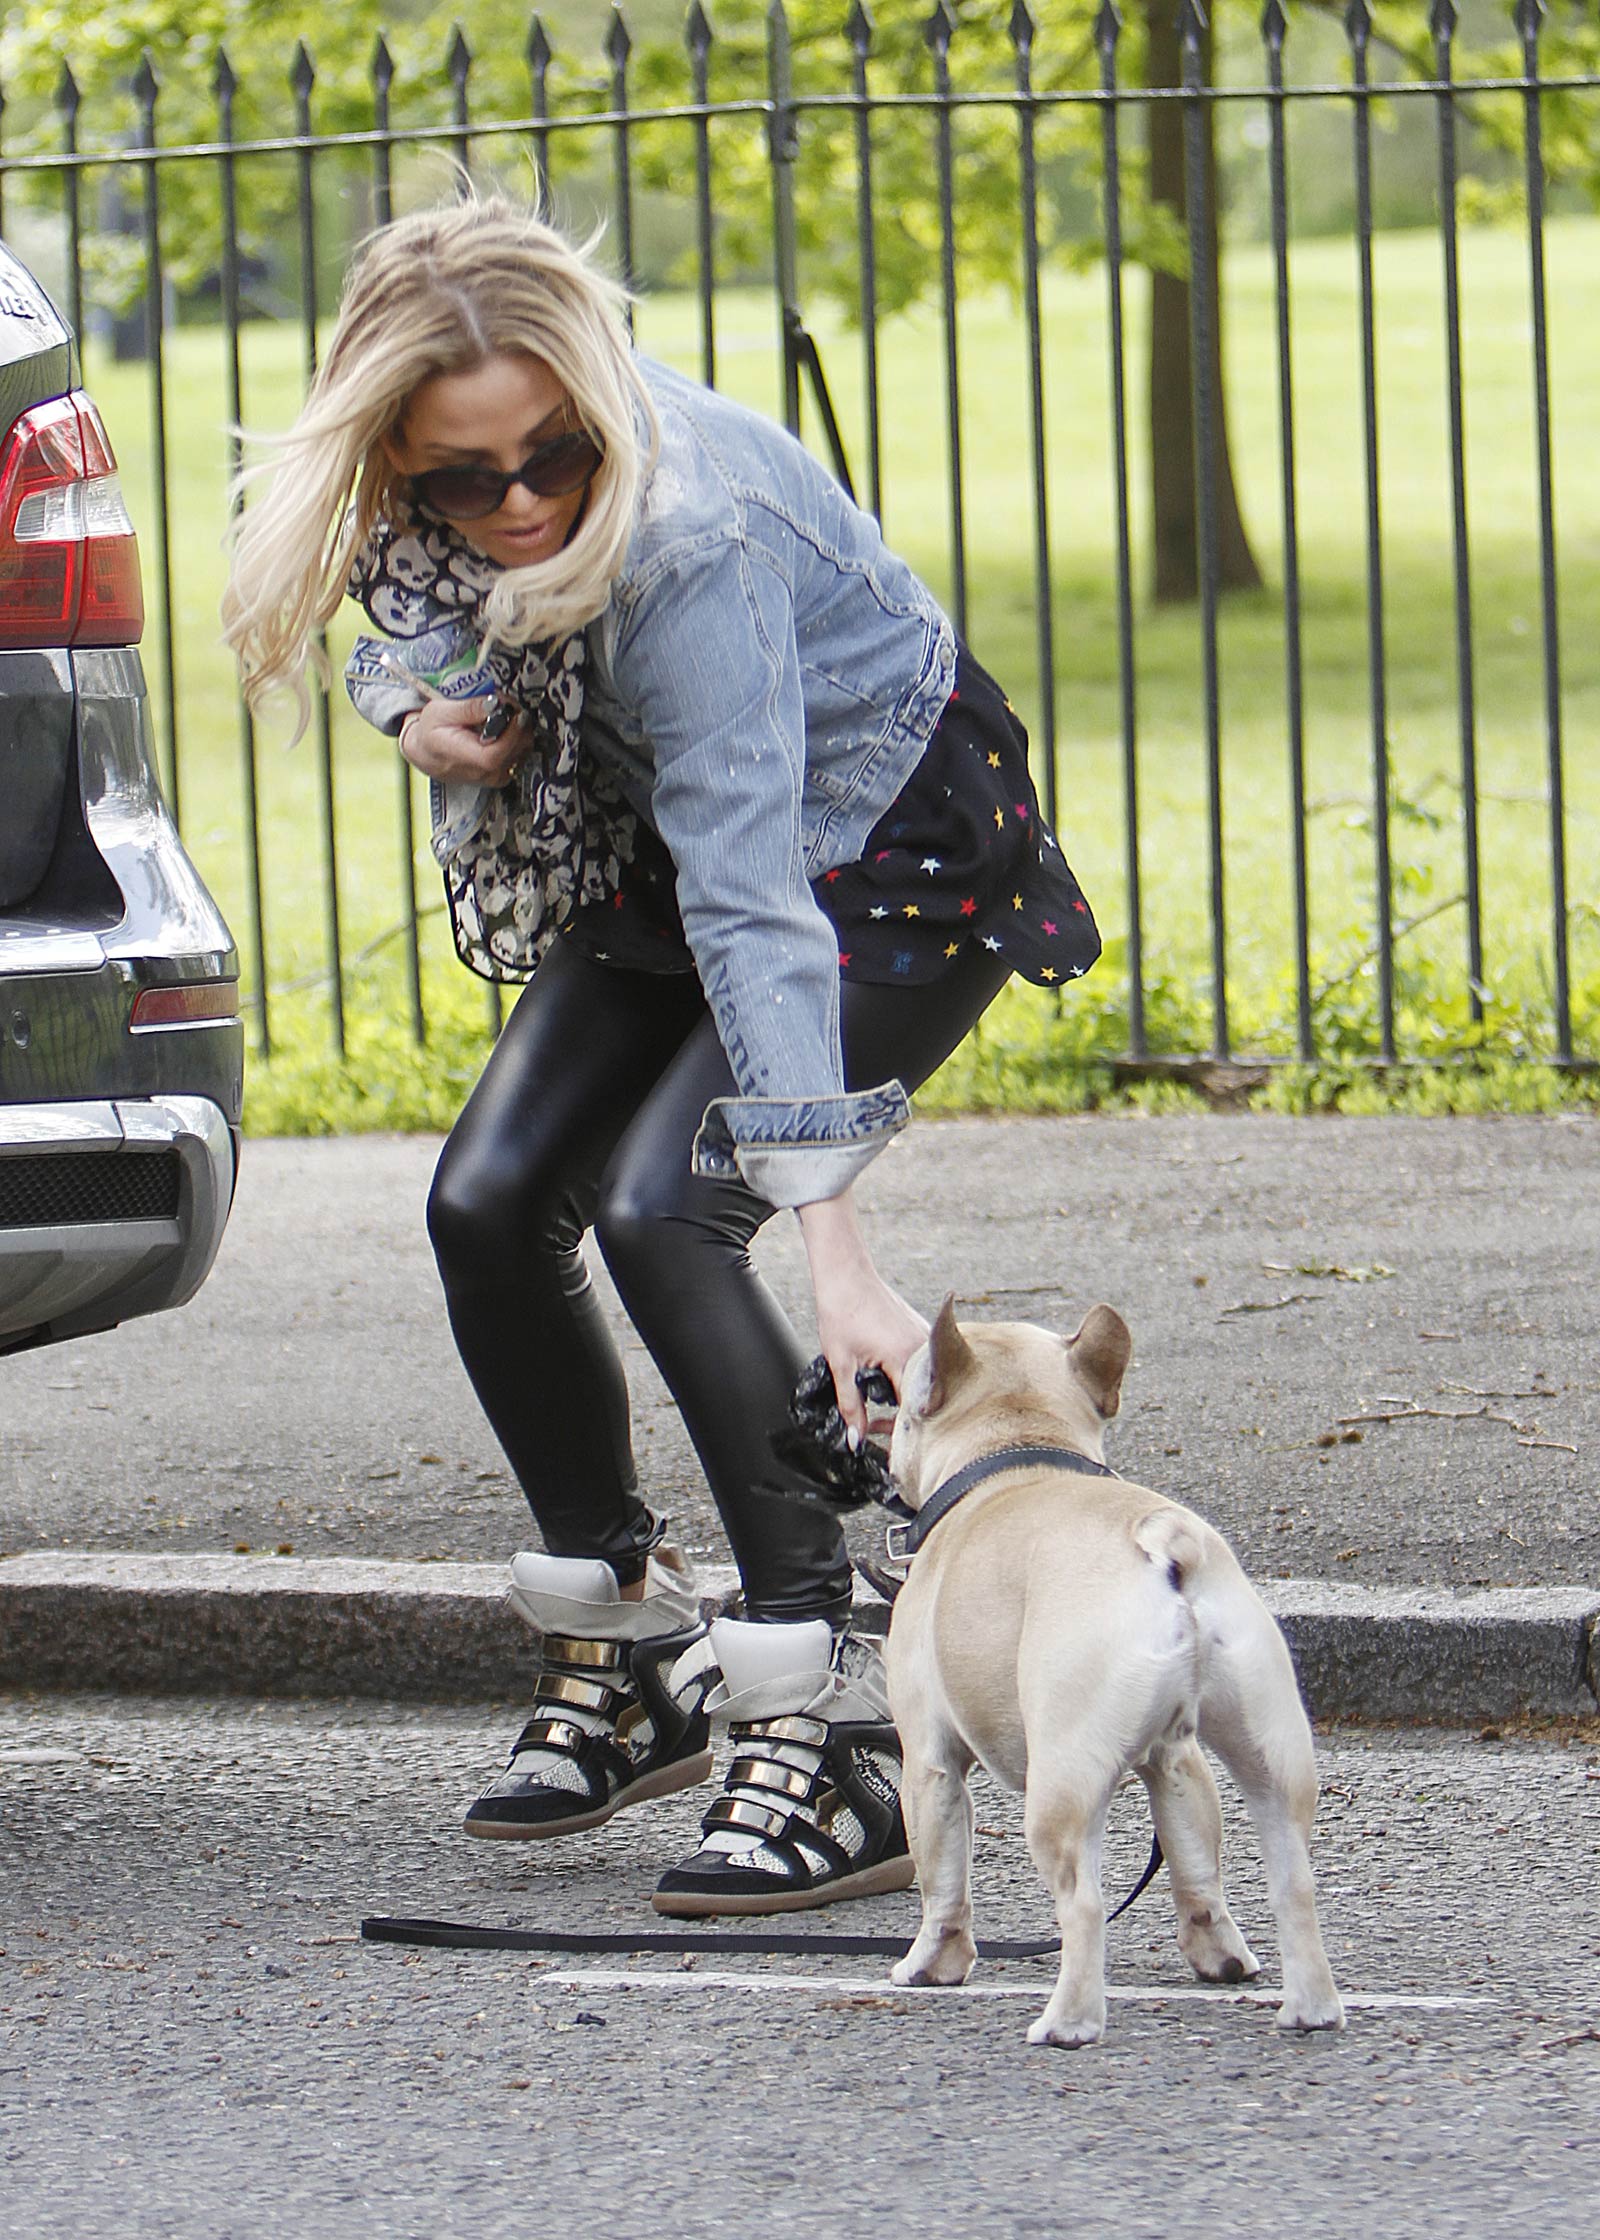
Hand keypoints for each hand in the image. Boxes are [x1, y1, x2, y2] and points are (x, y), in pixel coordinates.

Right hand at [397, 696, 529, 788]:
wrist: (425, 753)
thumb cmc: (429, 733)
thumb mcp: (440, 712)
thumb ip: (469, 708)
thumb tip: (493, 704)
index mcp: (464, 759)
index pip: (497, 753)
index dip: (511, 732)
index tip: (515, 712)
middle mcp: (482, 773)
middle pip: (515, 750)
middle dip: (518, 724)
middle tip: (508, 705)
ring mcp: (492, 777)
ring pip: (521, 753)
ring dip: (520, 730)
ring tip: (503, 715)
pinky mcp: (499, 775)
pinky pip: (519, 756)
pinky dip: (517, 740)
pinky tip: (505, 730)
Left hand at [796, 1188, 928, 1446]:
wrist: (845, 1274)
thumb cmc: (841, 1312)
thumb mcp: (840, 1364)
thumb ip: (851, 1406)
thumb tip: (855, 1440)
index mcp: (906, 1358)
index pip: (913, 1410)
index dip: (897, 1429)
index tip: (880, 1438)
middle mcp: (925, 1349)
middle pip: (922, 1399)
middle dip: (901, 1416)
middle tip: (875, 1426)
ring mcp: (927, 1339)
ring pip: (924, 1383)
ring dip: (905, 1396)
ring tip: (878, 1401)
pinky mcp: (924, 1332)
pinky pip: (924, 1366)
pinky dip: (909, 1378)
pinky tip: (888, 1378)